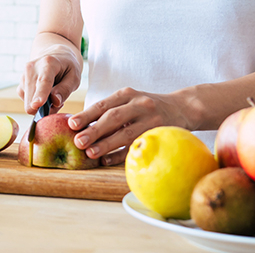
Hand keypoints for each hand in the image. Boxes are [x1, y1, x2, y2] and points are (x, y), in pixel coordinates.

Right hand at [17, 44, 81, 114]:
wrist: (55, 55)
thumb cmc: (67, 66)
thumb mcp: (75, 77)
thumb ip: (66, 89)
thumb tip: (55, 101)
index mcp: (48, 63)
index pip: (43, 82)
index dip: (40, 95)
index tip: (36, 105)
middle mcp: (31, 68)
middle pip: (32, 98)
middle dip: (45, 107)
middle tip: (58, 101)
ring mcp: (23, 76)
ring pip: (28, 103)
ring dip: (42, 105)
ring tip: (53, 95)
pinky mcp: (21, 84)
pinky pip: (27, 102)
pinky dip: (36, 102)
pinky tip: (45, 94)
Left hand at [68, 87, 192, 165]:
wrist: (183, 107)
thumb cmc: (145, 107)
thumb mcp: (129, 101)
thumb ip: (108, 111)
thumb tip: (78, 127)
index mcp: (127, 94)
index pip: (103, 105)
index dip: (86, 115)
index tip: (71, 124)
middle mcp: (139, 104)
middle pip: (113, 118)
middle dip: (94, 130)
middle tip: (78, 141)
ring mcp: (151, 119)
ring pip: (126, 133)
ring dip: (106, 144)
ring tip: (90, 153)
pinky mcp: (160, 134)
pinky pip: (138, 145)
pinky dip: (121, 154)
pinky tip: (107, 160)